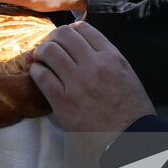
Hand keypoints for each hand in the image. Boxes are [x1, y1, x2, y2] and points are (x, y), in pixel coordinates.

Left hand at [31, 22, 153, 131]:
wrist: (128, 138)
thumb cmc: (131, 111)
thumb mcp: (127, 74)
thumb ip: (108, 58)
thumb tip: (87, 47)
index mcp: (111, 57)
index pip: (84, 29)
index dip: (71, 29)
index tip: (66, 36)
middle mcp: (93, 65)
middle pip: (64, 35)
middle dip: (54, 38)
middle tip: (50, 45)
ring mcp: (76, 82)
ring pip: (49, 52)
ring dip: (42, 52)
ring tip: (41, 57)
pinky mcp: (63, 101)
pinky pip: (41, 76)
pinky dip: (37, 70)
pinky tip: (38, 73)